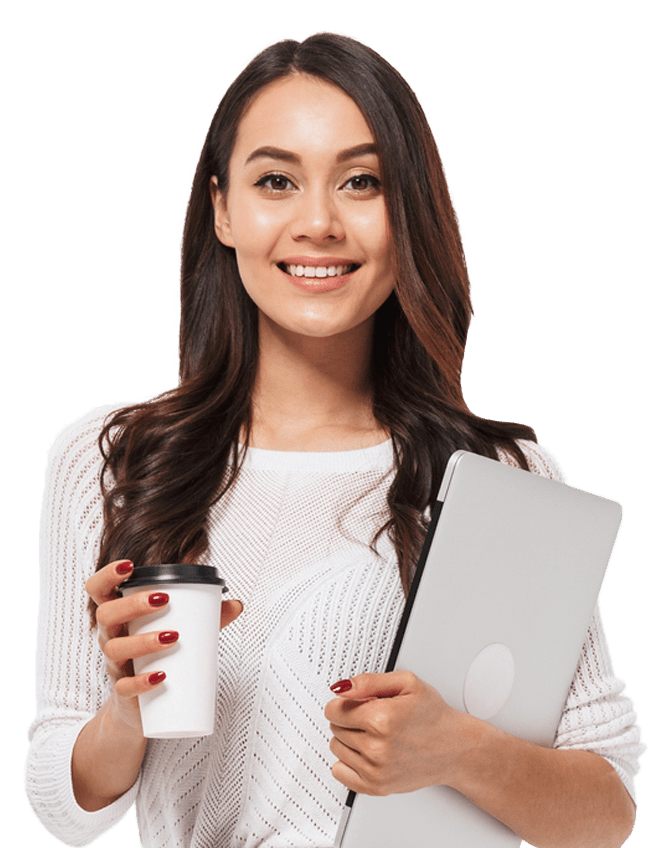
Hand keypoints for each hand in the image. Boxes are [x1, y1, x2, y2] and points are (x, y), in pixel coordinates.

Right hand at [86, 560, 242, 731]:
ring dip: (143, 640)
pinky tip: (161, 676)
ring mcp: (114, 665)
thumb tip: (237, 604)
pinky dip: (142, 682)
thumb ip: (204, 617)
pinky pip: (124, 688)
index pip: (98, 590)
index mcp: (119, 616)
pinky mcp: (122, 693)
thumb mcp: (175, 630)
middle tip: (163, 599)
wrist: (139, 707)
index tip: (129, 566)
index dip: (107, 575)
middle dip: (132, 604)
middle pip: (105, 615)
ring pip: (114, 649)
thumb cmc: (155, 657)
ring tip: (173, 636)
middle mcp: (111, 637)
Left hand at [325, 670, 470, 795]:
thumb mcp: (407, 683)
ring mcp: (376, 770)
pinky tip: (367, 753)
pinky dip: (348, 761)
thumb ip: (369, 681)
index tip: (359, 702)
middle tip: (374, 717)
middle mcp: (377, 748)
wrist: (454, 748)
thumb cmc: (432, 715)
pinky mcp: (377, 787)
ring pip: (336, 748)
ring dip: (349, 738)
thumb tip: (341, 688)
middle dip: (349, 718)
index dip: (345, 702)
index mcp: (381, 719)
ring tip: (374, 734)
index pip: (333, 710)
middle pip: (335, 728)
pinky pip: (340, 772)